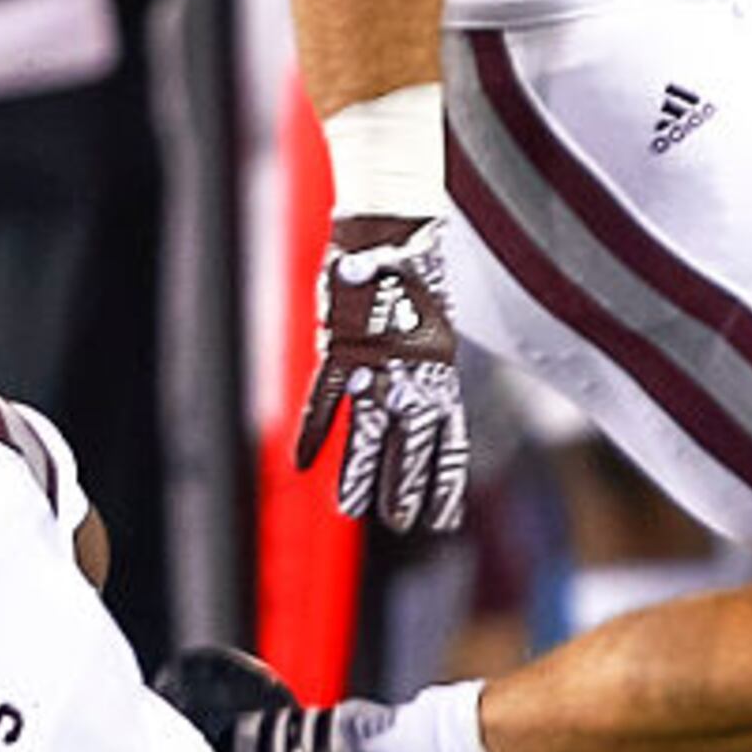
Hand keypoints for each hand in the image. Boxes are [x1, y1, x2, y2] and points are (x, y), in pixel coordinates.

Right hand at [293, 215, 469, 532]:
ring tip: (352, 512)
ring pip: (369, 431)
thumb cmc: (414, 273)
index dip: (446, 481)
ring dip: (361, 472)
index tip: (445, 519)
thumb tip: (421, 394)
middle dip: (406, 487)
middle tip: (402, 525)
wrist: (396, 226)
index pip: (450, 439)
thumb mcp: (429, 323)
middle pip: (412, 444)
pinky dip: (313, 429)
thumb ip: (423, 364)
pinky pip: (325, 397)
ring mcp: (377, 361)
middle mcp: (413, 372)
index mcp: (441, 370)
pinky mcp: (344, 347)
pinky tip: (300, 461)